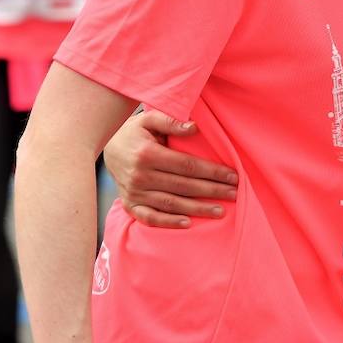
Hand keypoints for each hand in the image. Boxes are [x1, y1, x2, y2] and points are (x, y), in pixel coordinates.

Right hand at [104, 109, 237, 227]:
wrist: (107, 148)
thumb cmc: (135, 132)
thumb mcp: (149, 119)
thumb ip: (171, 121)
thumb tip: (194, 127)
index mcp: (148, 154)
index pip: (187, 166)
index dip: (211, 172)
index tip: (232, 176)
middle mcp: (140, 176)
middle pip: (183, 186)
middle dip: (211, 191)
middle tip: (235, 194)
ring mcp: (134, 193)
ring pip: (171, 204)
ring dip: (197, 209)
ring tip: (220, 211)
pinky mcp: (130, 204)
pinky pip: (150, 217)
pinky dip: (168, 222)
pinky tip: (188, 223)